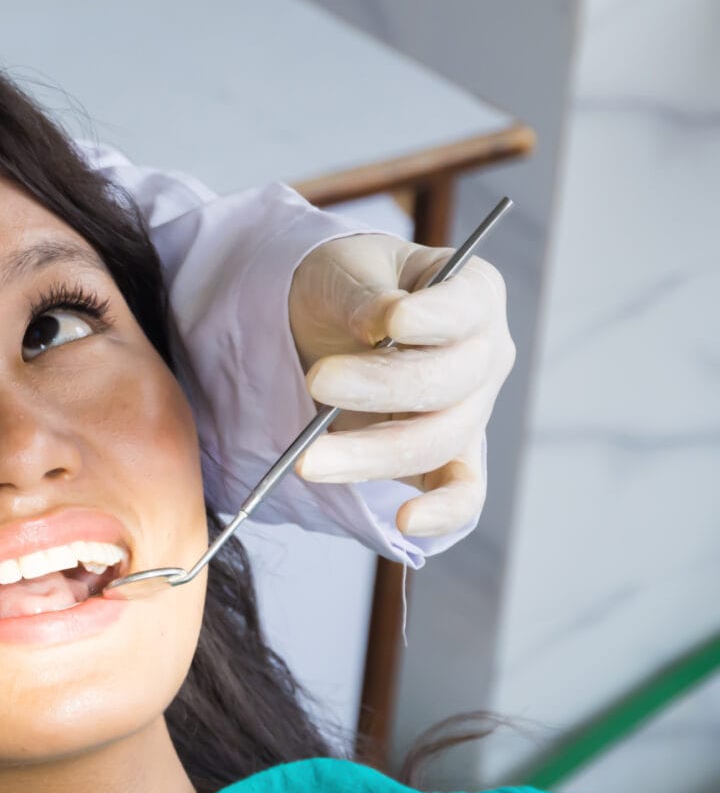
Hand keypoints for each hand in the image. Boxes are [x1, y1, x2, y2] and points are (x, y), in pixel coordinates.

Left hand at [287, 232, 515, 536]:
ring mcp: (471, 410)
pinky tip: (406, 521)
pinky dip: (441, 512)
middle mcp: (485, 355)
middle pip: (448, 384)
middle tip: (315, 380)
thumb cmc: (342, 287)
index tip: (392, 323)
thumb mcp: (341, 271)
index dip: (435, 319)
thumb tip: (385, 320)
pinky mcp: (447, 457)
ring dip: (370, 454)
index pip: (467, 310)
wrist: (325, 325)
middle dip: (378, 388)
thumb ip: (364, 295)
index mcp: (473, 294)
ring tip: (306, 458)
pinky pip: (461, 493)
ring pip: (437, 441)